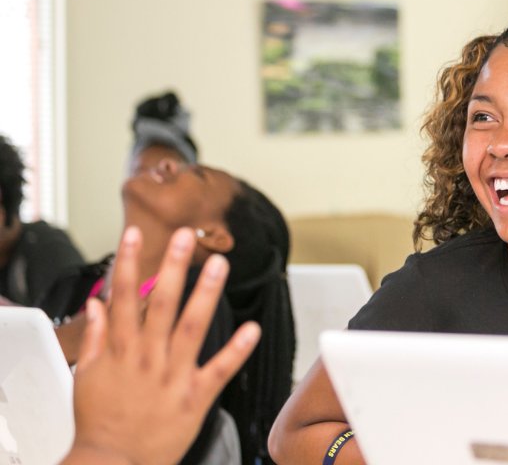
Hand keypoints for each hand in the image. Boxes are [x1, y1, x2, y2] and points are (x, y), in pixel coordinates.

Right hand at [62, 227, 260, 464]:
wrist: (111, 464)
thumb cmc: (99, 422)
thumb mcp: (86, 376)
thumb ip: (96, 338)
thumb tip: (96, 304)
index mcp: (120, 350)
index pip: (122, 297)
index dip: (129, 263)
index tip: (135, 234)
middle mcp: (146, 357)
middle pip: (159, 304)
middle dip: (171, 267)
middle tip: (185, 236)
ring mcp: (172, 376)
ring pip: (191, 328)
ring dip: (205, 294)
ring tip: (219, 265)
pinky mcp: (194, 397)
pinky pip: (219, 370)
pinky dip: (237, 350)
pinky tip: (253, 329)